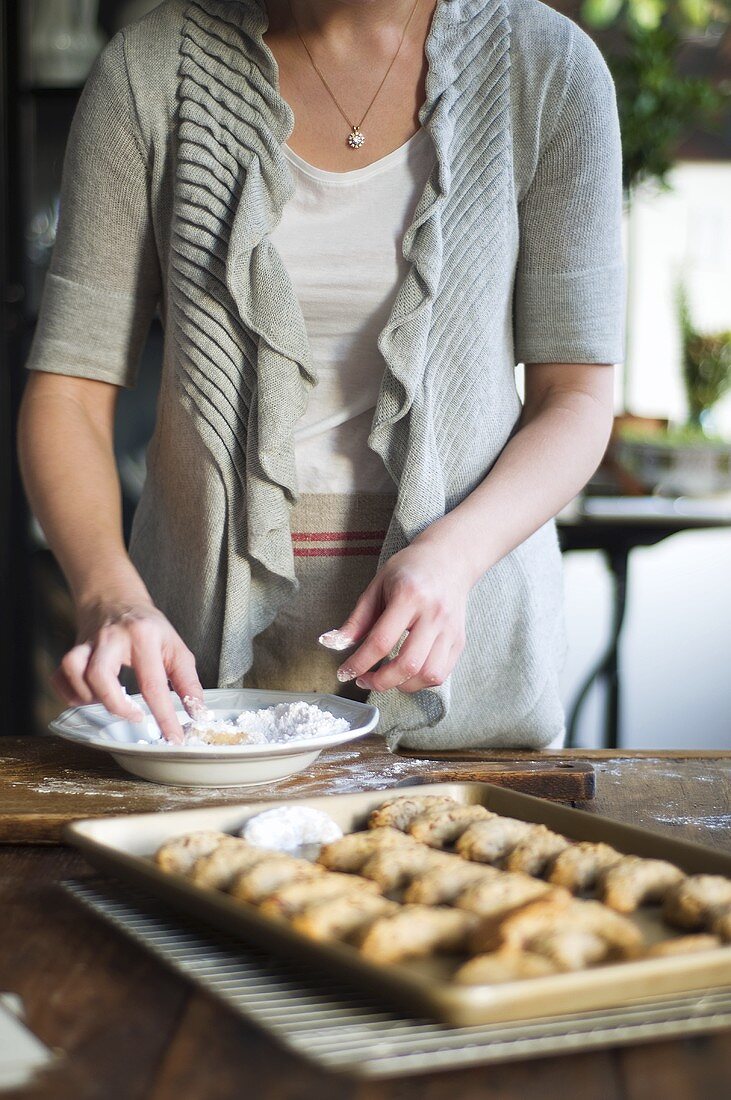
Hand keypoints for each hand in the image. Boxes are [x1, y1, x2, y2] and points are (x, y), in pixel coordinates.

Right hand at [52, 599, 203, 743]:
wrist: (116, 598)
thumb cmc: (148, 626)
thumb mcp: (175, 647)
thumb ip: (187, 682)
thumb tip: (197, 713)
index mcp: (143, 636)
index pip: (153, 683)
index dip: (164, 716)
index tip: (173, 739)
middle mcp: (111, 637)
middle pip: (99, 675)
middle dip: (116, 705)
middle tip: (136, 716)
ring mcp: (87, 642)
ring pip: (74, 671)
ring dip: (90, 697)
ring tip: (111, 701)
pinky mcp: (72, 649)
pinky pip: (60, 676)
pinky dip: (70, 693)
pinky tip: (89, 697)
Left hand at [322, 536, 469, 693]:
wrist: (449, 558)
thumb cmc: (410, 569)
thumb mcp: (377, 585)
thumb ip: (357, 619)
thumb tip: (332, 644)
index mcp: (409, 596)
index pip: (381, 641)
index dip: (359, 663)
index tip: (345, 673)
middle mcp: (434, 614)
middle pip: (408, 664)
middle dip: (381, 682)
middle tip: (364, 680)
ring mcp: (450, 629)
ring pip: (429, 675)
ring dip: (403, 685)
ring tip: (387, 677)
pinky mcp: (459, 640)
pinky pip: (442, 674)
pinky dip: (420, 682)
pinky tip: (406, 673)